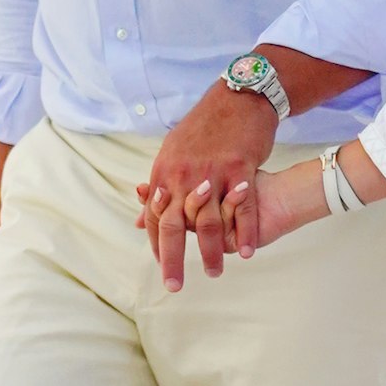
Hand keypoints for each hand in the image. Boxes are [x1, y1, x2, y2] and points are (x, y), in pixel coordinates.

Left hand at [135, 81, 277, 290]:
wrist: (238, 99)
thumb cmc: (206, 127)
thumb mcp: (173, 153)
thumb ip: (159, 187)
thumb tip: (140, 217)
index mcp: (165, 172)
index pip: (155, 217)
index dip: (158, 244)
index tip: (164, 266)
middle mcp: (184, 175)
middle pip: (175, 226)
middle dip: (173, 260)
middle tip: (174, 286)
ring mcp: (213, 173)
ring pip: (210, 222)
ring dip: (211, 252)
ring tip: (215, 273)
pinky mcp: (240, 168)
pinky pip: (243, 208)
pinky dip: (244, 232)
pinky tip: (245, 252)